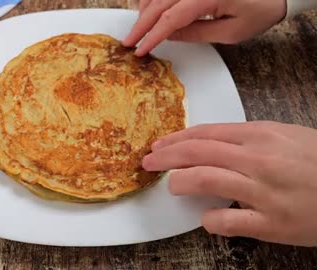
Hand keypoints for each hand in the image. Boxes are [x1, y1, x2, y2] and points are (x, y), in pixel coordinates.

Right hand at [124, 0, 286, 55]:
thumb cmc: (260, 10)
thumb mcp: (230, 32)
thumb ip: (196, 33)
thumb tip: (169, 35)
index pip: (170, 17)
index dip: (152, 35)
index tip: (140, 49)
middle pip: (158, 3)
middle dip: (141, 24)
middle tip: (129, 41)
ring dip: (145, 9)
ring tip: (140, 28)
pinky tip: (150, 8)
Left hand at [142, 121, 316, 246]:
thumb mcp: (285, 137)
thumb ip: (247, 139)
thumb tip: (209, 145)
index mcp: (261, 135)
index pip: (205, 134)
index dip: (176, 140)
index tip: (159, 146)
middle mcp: (258, 159)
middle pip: (197, 153)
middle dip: (166, 158)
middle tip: (148, 164)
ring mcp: (263, 191)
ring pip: (204, 180)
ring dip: (179, 183)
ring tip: (171, 186)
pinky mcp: (271, 223)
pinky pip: (227, 220)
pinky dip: (210, 219)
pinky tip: (207, 218)